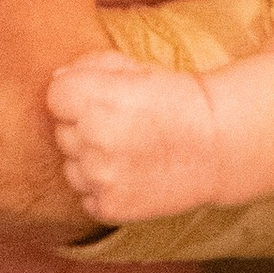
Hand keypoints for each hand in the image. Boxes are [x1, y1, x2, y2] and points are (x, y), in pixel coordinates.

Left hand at [46, 50, 224, 222]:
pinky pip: (87, 197)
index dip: (79, 95)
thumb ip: (89, 66)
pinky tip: (132, 175)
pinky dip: (104, 190)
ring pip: (72, 168)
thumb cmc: (177, 99)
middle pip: (63, 133)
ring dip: (91, 162)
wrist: (219, 143)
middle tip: (123, 126)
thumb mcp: (135, 67)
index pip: (55, 96)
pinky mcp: (110, 207)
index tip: (105, 99)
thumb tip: (57, 80)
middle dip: (85, 128)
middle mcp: (92, 139)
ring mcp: (100, 178)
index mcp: (93, 99)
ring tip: (129, 153)